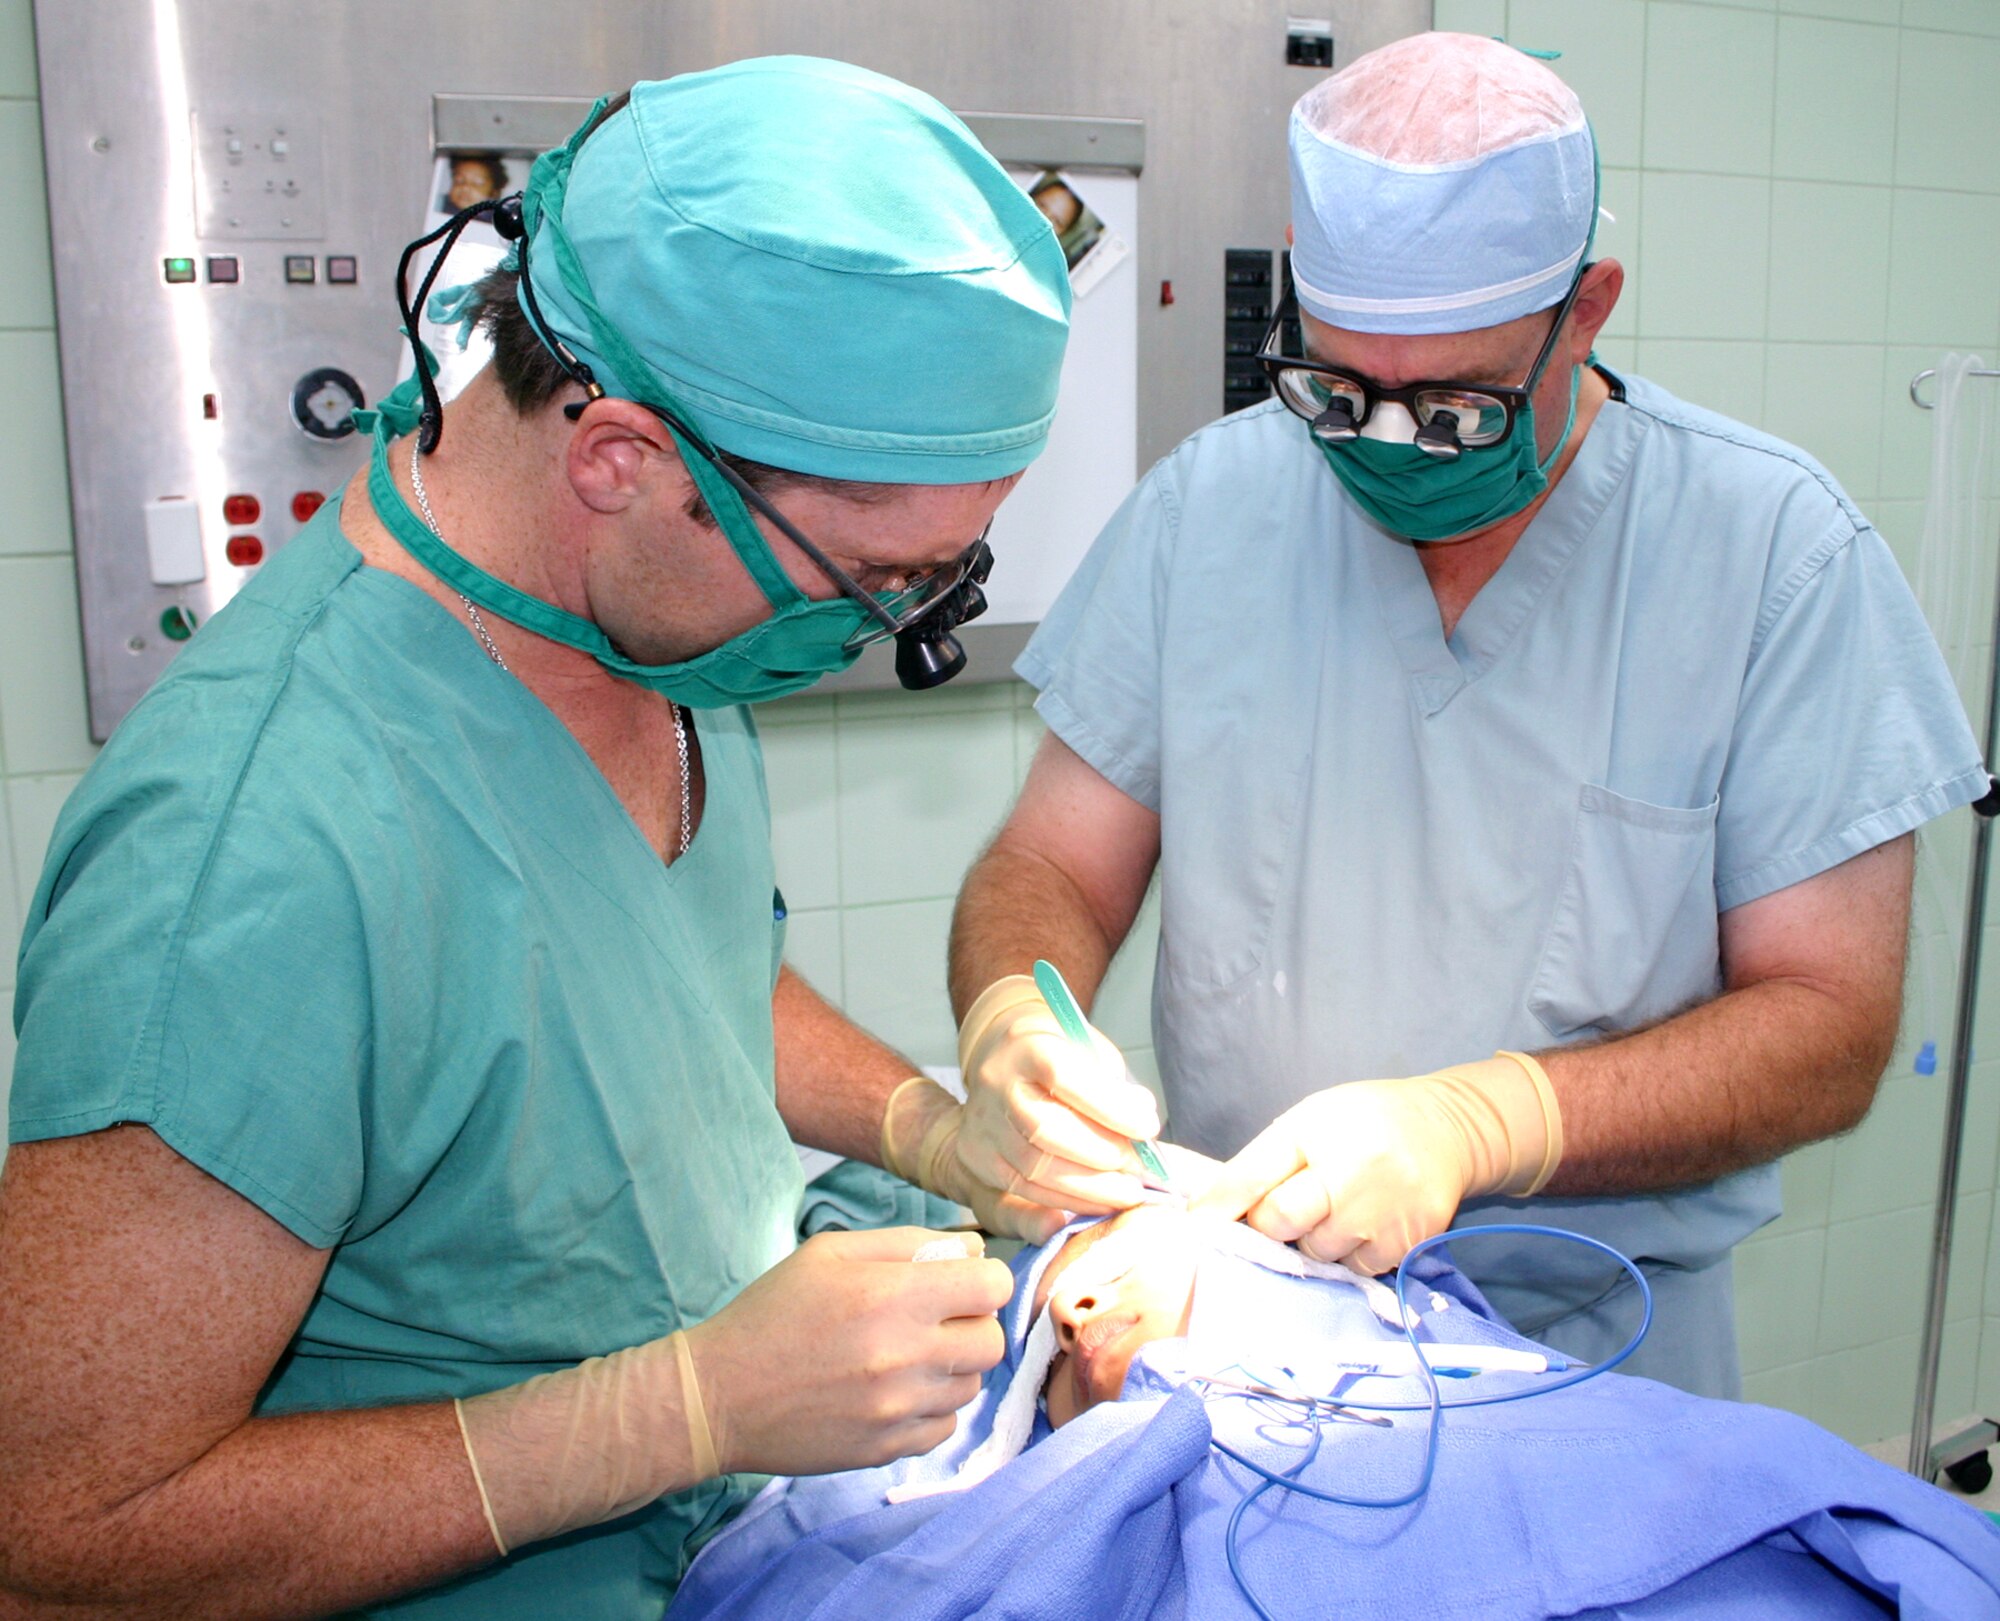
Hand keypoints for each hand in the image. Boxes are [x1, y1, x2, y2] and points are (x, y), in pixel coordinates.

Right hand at [455, 1227, 1009, 1553]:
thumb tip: (969, 1248)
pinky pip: (944, 1428)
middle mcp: (905, 1355)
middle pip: (991, 1341)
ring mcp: (898, 1409)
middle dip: (972, 1324)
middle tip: (935, 1320)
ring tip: (907, 1356)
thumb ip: (907, 1243)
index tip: (960, 1282)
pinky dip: (931, 1409)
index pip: (993, 1285)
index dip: (982, 1278)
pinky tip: (894, 1392)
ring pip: (971, 1387)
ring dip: (952, 1368)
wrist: (719, 1395)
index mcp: (894, 1296)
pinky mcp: (887, 1449)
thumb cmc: (772, 1312)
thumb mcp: (830, 1253)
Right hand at [951, 975, 1162, 1220]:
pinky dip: (1066, 1200)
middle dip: (1100, 1154)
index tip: (1148, 1128)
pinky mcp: (977, 1156)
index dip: (1109, 1107)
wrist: (1004, 1060)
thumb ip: (1114, 1082)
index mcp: (1025, 1046)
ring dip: (1089, 1188)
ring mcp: (982, 1123)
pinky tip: (1098, 1201)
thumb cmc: (1059, 1055)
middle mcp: (995, 1083)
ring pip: (1034, 1166)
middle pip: (1045, 1128)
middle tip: (1139, 1168)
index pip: (1062, 1076)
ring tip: (1127, 1193)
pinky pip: (1023, 1188)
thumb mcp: (1090, 1050)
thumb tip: (1142, 1114)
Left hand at [1191, 1054, 1562, 1273]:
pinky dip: (1349, 1254)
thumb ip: (1264, 1161)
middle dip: (1268, 1226)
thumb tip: (1212, 1207)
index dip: (1217, 1205)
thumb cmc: (1363, 1123)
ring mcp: (1381, 1210)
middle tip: (1280, 1215)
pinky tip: (1362, 1225)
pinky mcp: (1408, 1240)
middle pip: (1280, 1222)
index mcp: (1314, 1130)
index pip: (1252, 1174)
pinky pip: (1356, 1267)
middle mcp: (1349, 1170)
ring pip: (1316, 1252)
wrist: (1447, 1129)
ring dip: (1311, 1242)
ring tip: (1332, 1211)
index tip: (1192, 1227)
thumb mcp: (1310, 1122)